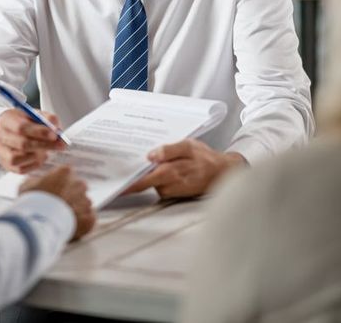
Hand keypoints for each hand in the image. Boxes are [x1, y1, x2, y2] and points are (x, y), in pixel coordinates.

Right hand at [0, 109, 65, 172]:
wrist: (7, 130)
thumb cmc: (22, 122)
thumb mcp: (33, 114)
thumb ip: (46, 118)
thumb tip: (56, 128)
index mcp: (6, 120)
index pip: (22, 127)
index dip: (39, 132)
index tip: (54, 135)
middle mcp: (1, 136)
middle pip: (22, 144)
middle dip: (45, 145)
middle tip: (61, 145)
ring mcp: (2, 152)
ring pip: (20, 158)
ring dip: (38, 155)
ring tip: (46, 150)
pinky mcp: (6, 164)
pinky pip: (21, 169)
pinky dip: (34, 164)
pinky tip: (40, 157)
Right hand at [19, 166, 95, 239]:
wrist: (39, 224)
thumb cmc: (31, 202)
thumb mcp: (27, 185)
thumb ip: (37, 181)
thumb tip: (37, 182)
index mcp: (65, 172)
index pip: (67, 173)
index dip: (60, 183)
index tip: (55, 189)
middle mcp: (79, 185)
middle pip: (78, 187)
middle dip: (71, 194)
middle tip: (59, 204)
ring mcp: (85, 202)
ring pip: (84, 203)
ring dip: (77, 208)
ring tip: (63, 217)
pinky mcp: (89, 219)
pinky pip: (89, 218)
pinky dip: (83, 222)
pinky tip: (72, 225)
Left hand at [125, 139, 246, 198]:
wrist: (223, 173)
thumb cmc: (205, 157)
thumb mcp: (189, 145)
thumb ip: (169, 149)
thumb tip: (151, 156)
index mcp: (172, 170)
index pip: (145, 179)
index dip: (130, 183)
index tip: (117, 186)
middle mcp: (171, 183)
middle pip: (145, 185)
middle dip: (131, 183)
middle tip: (117, 181)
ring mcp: (173, 190)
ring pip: (151, 186)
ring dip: (144, 180)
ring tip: (140, 169)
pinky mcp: (176, 194)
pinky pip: (159, 188)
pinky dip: (154, 182)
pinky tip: (154, 172)